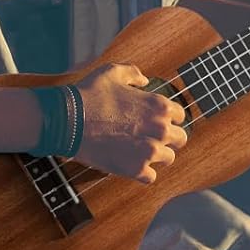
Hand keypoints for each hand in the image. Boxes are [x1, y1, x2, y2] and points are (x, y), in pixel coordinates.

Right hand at [74, 63, 187, 182]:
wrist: (69, 120)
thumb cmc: (89, 95)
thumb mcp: (112, 72)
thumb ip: (134, 74)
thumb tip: (145, 80)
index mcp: (159, 105)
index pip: (180, 115)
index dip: (169, 118)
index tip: (157, 122)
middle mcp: (160, 128)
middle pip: (180, 139)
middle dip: (168, 138)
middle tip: (152, 139)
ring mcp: (149, 150)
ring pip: (168, 158)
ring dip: (156, 156)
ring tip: (140, 153)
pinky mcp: (136, 169)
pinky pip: (151, 176)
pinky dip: (142, 173)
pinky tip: (131, 165)